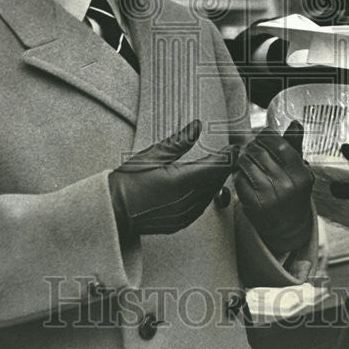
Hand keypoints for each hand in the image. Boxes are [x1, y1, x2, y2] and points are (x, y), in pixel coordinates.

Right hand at [108, 119, 236, 237]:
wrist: (113, 210)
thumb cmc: (128, 180)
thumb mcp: (153, 154)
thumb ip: (179, 141)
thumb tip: (197, 126)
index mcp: (181, 181)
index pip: (215, 167)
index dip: (228, 157)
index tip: (234, 148)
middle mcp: (186, 200)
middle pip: (215, 181)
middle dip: (224, 167)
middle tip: (230, 154)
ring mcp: (184, 214)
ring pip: (210, 195)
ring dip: (216, 182)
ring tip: (219, 168)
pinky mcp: (180, 223)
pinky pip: (201, 207)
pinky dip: (206, 195)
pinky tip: (204, 187)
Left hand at [235, 121, 314, 254]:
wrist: (289, 229)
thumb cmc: (294, 195)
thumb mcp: (300, 172)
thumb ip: (295, 146)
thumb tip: (295, 123)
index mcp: (300, 175)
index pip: (280, 145)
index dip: (268, 136)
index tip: (264, 135)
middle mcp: (286, 186)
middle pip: (260, 152)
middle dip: (253, 146)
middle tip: (253, 147)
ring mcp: (269, 196)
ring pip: (246, 163)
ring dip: (244, 158)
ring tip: (248, 159)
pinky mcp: (253, 204)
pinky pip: (239, 179)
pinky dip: (239, 174)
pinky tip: (245, 175)